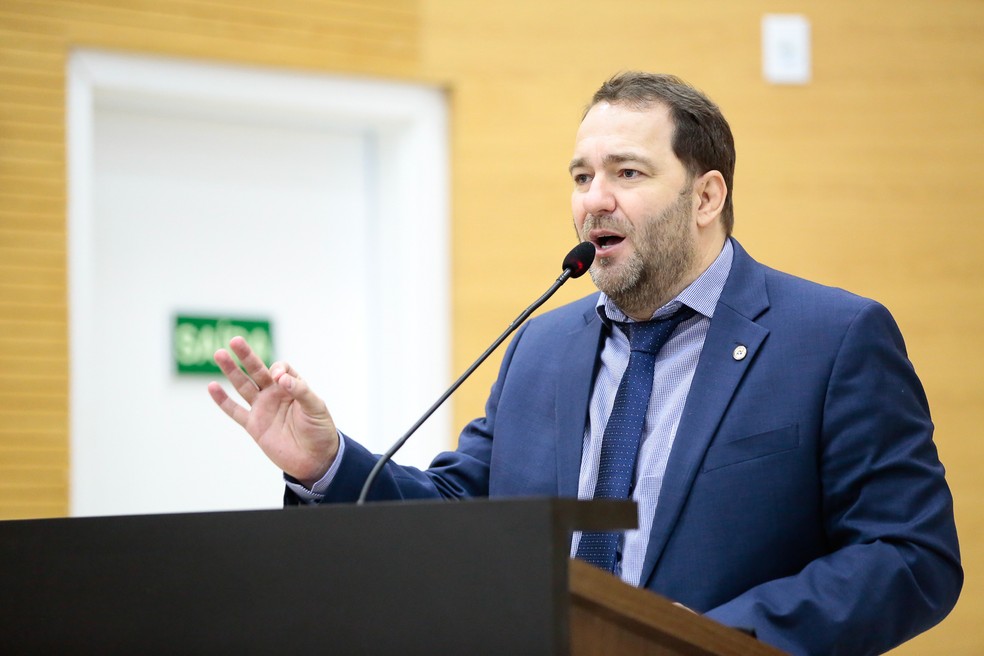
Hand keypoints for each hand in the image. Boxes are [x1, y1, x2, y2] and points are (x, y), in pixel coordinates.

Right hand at [208, 336, 338, 486]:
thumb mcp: (316, 407)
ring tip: (219, 354)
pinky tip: (212, 387)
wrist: (315, 459)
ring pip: (243, 386)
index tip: (278, 379)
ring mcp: (262, 408)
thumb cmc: (320, 430)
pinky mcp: (254, 425)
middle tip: (235, 340)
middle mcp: (275, 394)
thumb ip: (299, 391)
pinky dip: (223, 400)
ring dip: (231, 371)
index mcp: (292, 386)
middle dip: (247, 356)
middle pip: (257, 370)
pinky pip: (235, 411)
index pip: (279, 368)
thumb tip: (279, 378)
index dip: (278, 369)